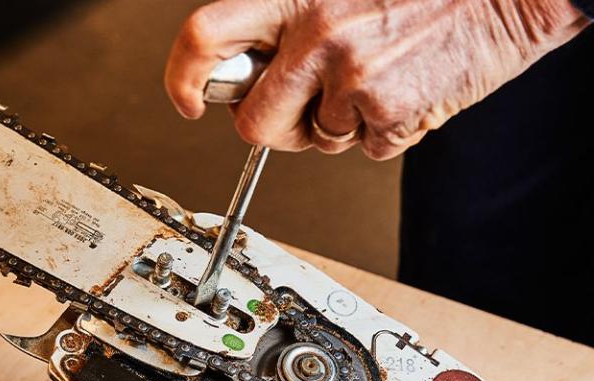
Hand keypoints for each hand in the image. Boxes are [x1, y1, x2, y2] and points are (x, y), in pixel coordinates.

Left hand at [165, 0, 588, 158]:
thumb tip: (252, 67)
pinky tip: (409, 91)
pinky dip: (387, 132)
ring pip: (316, 140)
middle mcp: (316, 32)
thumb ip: (292, 19)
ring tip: (380, 80)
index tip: (190, 100)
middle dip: (273, 130)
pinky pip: (367, 148)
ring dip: (342, 126)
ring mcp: (352, 75)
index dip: (184, 78)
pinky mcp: (388, 111)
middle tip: (302, 114)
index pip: (205, 36)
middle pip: (251, 121)